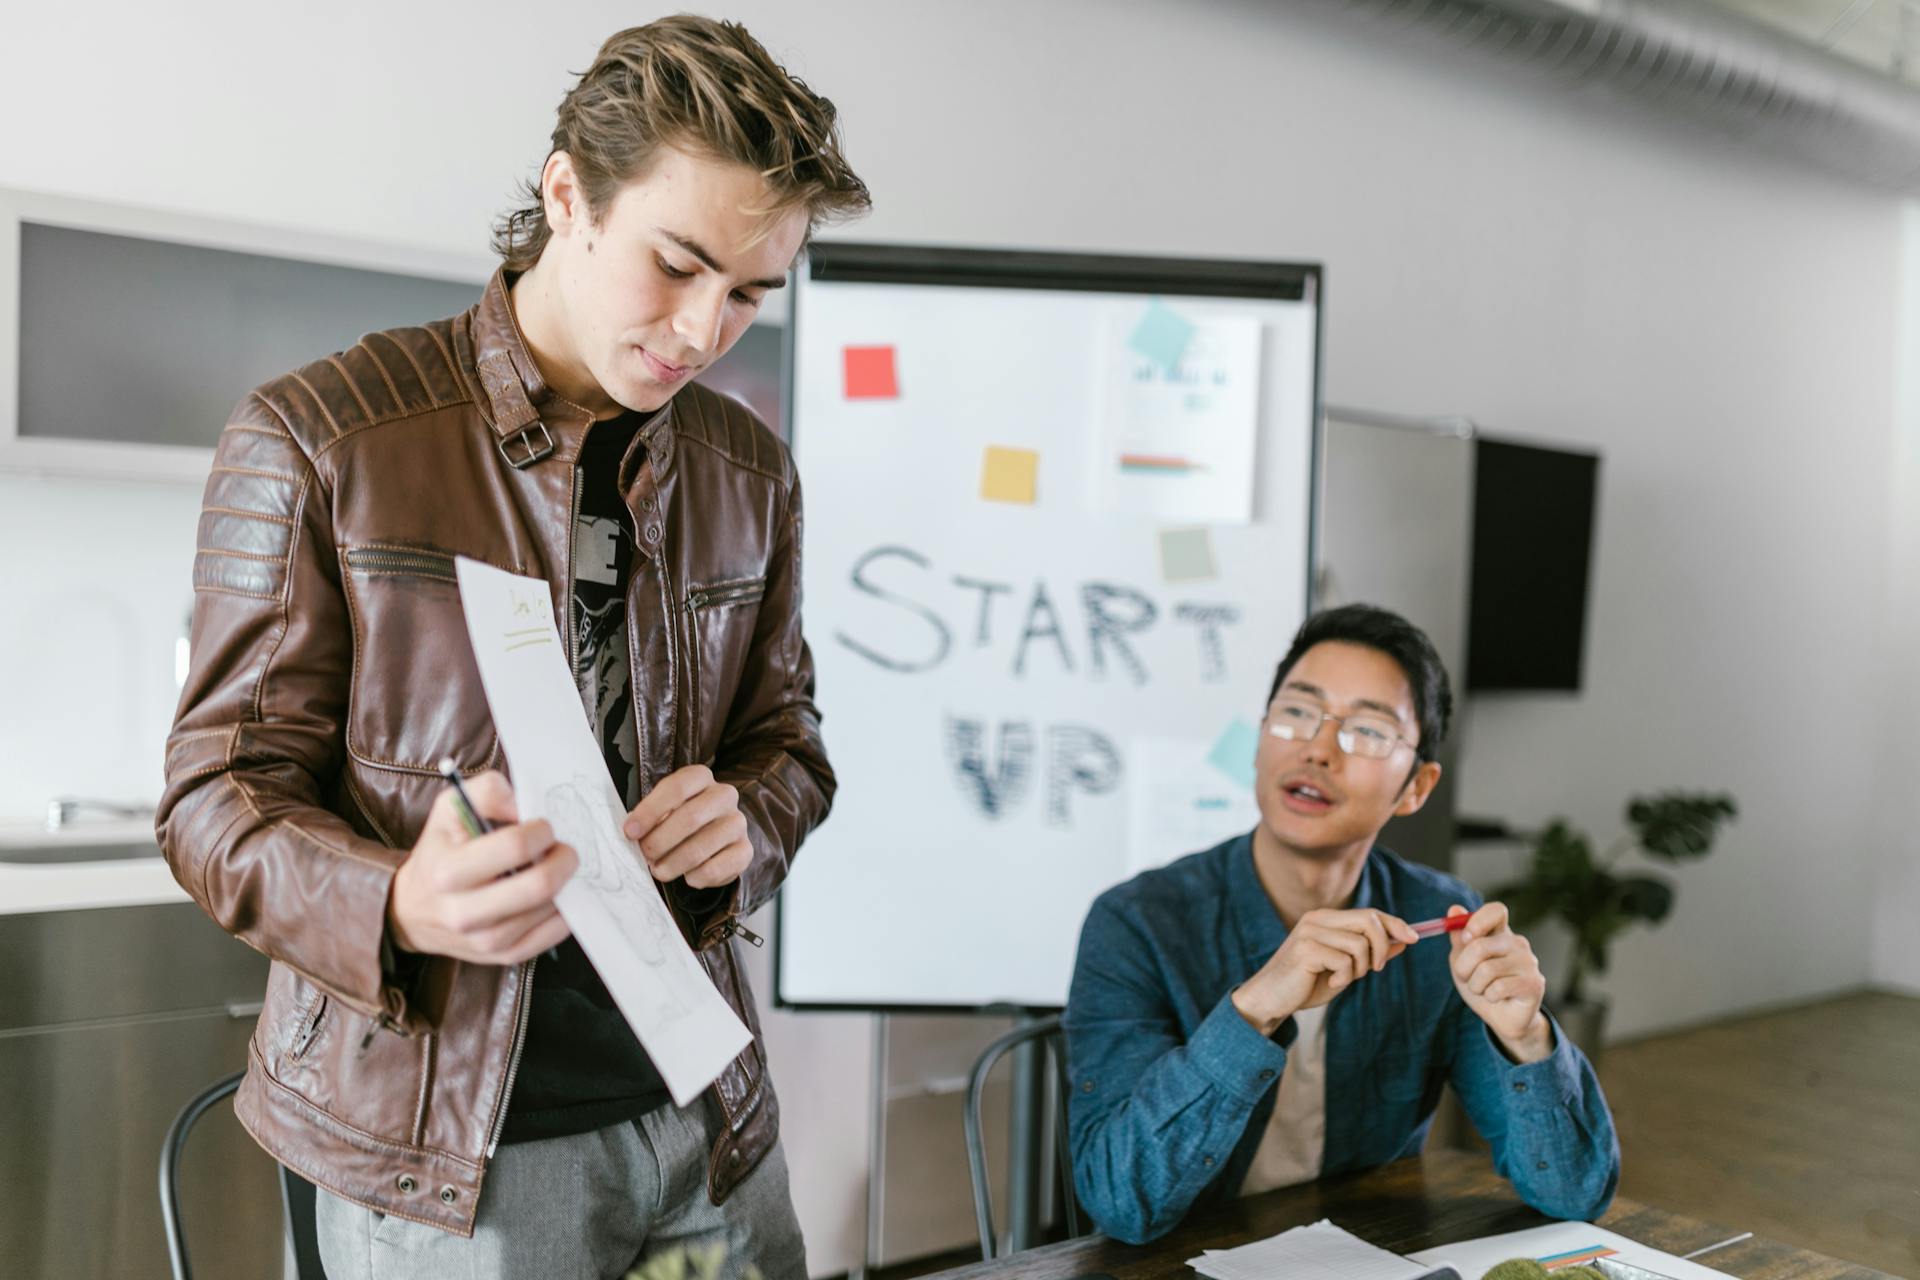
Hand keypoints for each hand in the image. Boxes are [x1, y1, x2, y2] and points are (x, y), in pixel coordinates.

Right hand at [387, 771, 577, 964]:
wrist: (414, 908)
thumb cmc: (440, 850)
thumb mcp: (450, 808)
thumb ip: (488, 791)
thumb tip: (525, 804)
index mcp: (448, 870)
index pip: (515, 846)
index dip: (541, 831)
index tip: (543, 827)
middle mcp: (464, 911)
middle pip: (540, 884)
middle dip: (564, 859)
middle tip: (562, 848)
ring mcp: (486, 940)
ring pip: (550, 908)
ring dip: (564, 884)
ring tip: (552, 868)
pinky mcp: (504, 956)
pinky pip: (553, 933)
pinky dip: (564, 911)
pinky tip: (555, 895)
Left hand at [623, 764, 750, 889]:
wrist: (713, 838)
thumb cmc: (678, 818)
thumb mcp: (662, 808)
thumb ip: (649, 815)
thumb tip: (633, 831)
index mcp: (701, 777)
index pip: (677, 788)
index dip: (650, 811)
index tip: (630, 832)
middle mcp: (724, 796)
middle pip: (690, 818)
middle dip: (660, 841)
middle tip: (645, 855)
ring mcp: (737, 823)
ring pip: (700, 848)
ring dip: (672, 864)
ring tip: (659, 870)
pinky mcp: (744, 851)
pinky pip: (715, 869)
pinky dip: (694, 877)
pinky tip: (687, 876)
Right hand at [1232, 908, 1420, 1034]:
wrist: (1271, 999)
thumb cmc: (1305, 984)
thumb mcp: (1344, 969)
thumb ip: (1369, 953)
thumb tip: (1401, 941)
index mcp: (1325, 918)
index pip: (1368, 913)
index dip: (1394, 924)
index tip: (1413, 938)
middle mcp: (1317, 919)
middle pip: (1368, 920)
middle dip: (1381, 946)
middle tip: (1374, 969)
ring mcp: (1310, 932)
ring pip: (1360, 944)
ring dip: (1359, 968)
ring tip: (1342, 979)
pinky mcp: (1306, 949)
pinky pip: (1345, 961)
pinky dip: (1344, 977)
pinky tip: (1329, 982)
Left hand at [1447, 902, 1552, 1061]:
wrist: (1501, 1018)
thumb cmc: (1481, 985)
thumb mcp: (1463, 961)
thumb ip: (1459, 938)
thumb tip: (1454, 909)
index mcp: (1501, 933)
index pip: (1496, 911)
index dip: (1477, 921)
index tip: (1465, 938)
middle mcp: (1518, 944)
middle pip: (1480, 945)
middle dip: (1463, 966)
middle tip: (1465, 977)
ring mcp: (1529, 963)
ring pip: (1486, 969)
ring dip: (1475, 985)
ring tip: (1483, 989)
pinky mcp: (1534, 984)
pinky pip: (1498, 988)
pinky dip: (1489, 996)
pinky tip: (1496, 998)